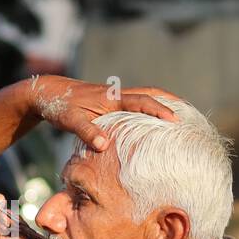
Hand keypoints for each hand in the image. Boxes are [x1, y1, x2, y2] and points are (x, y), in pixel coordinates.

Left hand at [29, 76, 183, 150]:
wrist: (48, 93)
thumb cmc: (59, 107)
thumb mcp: (70, 120)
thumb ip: (87, 132)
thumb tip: (104, 145)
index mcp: (111, 98)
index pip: (141, 102)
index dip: (159, 110)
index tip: (175, 120)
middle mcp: (116, 95)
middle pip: (150, 94)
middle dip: (170, 102)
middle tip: (190, 114)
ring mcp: (114, 98)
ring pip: (144, 98)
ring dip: (161, 104)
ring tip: (179, 117)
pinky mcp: (110, 103)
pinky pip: (135, 104)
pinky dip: (148, 109)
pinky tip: (153, 123)